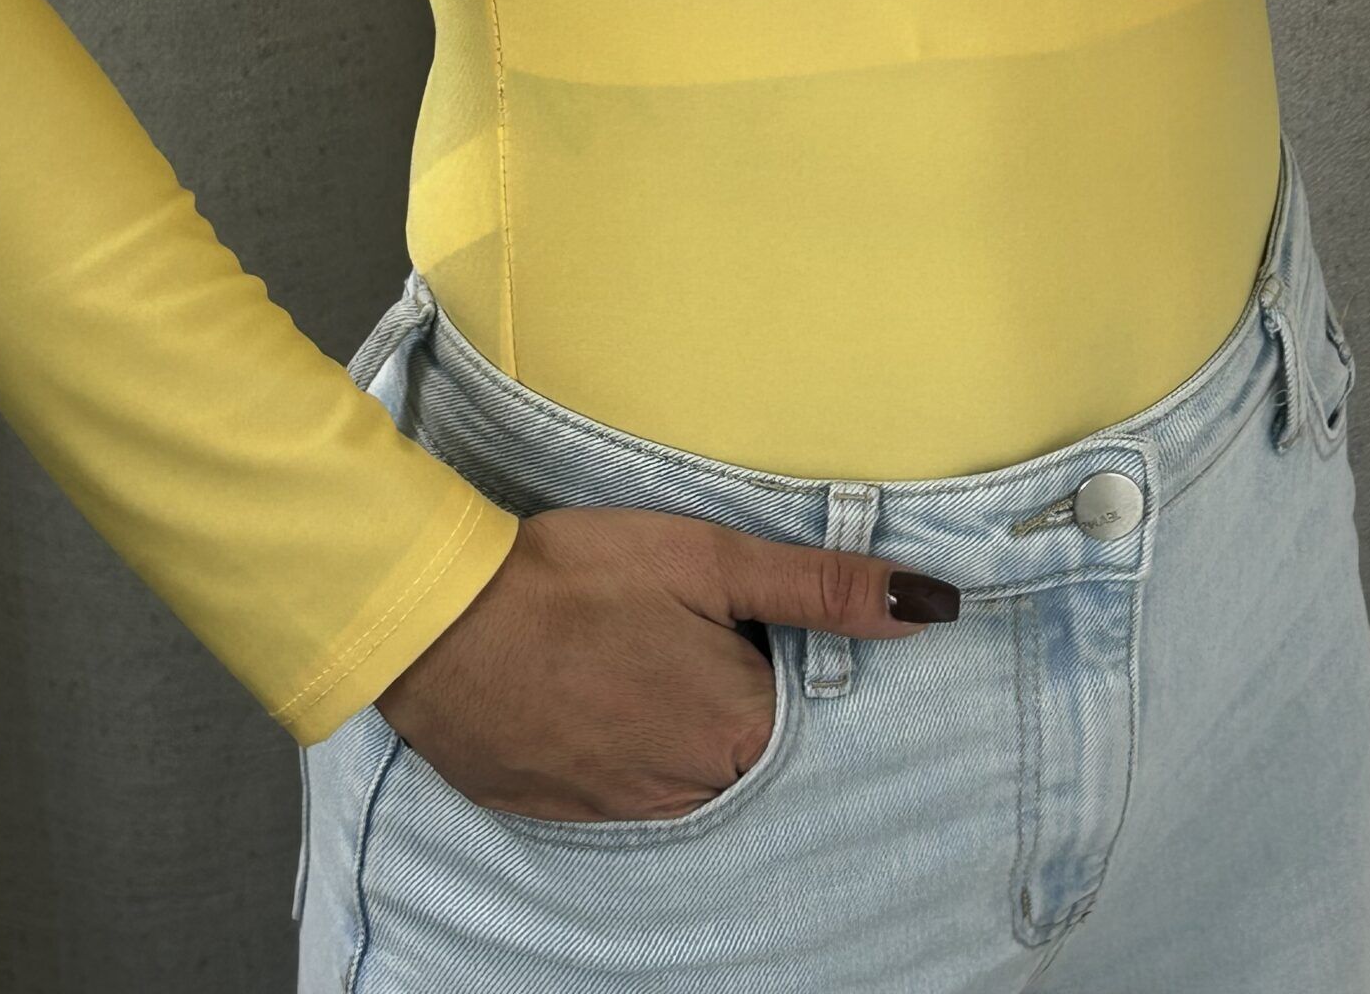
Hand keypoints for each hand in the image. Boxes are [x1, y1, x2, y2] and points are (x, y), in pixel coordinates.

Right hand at [374, 504, 958, 821]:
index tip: (782, 638)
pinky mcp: (563, 811)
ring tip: (658, 665)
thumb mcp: (708, 558)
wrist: (438, 620)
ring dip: (691, 733)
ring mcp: (624, 811)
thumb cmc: (579, 576)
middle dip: (749, 704)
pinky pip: (627, 792)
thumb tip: (932, 606)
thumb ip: (820, 588)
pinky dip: (631, 753)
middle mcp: (693, 792)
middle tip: (712, 641)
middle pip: (755, 756)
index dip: (804, 676)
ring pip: (693, 779)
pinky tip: (607, 699)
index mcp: (740, 732)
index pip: (815, 723)